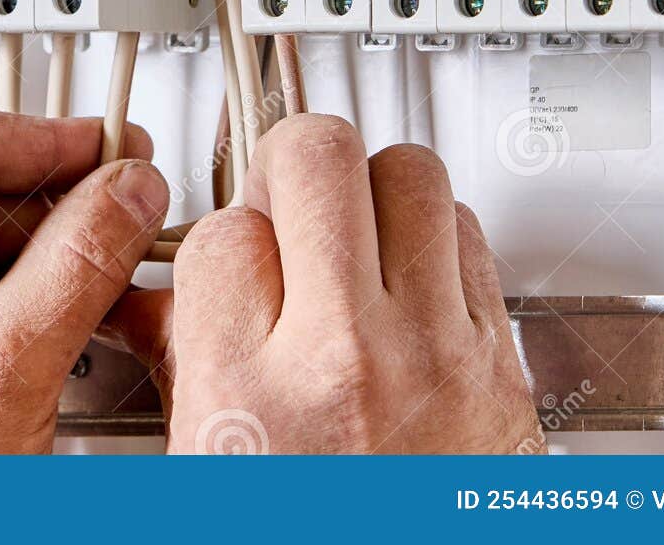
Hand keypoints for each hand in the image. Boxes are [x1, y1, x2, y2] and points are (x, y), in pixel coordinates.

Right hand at [105, 113, 542, 454]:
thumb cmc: (312, 537)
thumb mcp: (207, 473)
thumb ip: (185, 367)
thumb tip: (159, 298)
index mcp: (250, 399)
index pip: (217, 231)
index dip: (216, 234)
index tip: (225, 251)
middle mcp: (349, 362)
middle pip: (314, 157)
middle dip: (286, 164)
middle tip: (284, 201)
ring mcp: (439, 356)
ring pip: (408, 174)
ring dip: (370, 191)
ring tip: (351, 234)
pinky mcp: (504, 367)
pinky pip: (470, 237)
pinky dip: (434, 240)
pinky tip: (407, 283)